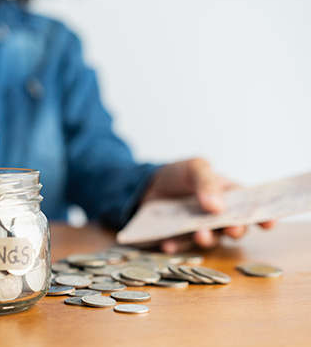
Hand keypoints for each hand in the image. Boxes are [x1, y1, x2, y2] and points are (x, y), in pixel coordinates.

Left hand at [142, 158, 275, 252]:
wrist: (145, 186)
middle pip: (234, 228)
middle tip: (231, 229)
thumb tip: (217, 207)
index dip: (263, 216)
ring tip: (199, 234)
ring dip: (207, 239)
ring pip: (210, 240)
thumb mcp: (193, 168)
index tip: (268, 223)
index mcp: (227, 196)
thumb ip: (206, 182)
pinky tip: (168, 243)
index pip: (250, 207)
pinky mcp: (179, 239)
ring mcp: (198, 229)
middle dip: (235, 230)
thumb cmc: (176, 175)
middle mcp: (217, 217)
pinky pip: (180, 246)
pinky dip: (175, 246)